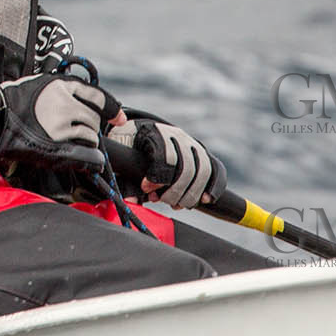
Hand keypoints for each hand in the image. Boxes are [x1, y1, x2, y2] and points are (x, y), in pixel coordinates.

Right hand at [0, 73, 113, 171]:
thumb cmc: (12, 102)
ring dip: (87, 140)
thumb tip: (89, 104)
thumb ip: (64, 91)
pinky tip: (93, 161)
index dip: (112, 108)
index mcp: (61, 85)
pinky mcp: (55, 144)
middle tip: (77, 132)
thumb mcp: (40, 85)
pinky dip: (92, 158)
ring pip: (90, 134)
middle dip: (90, 126)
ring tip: (71, 142)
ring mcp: (59, 124)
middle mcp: (63, 102)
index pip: (97, 96)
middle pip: (94, 118)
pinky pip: (85, 152)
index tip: (118, 117)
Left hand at [107, 118, 226, 208]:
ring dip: (192, 193)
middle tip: (162, 201)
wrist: (138, 131)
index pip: (165, 156)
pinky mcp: (201, 152)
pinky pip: (215, 169)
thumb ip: (125, 180)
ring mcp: (191, 143)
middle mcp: (176, 135)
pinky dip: (214, 186)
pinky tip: (206, 200)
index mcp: (154, 132)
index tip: (147, 189)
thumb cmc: (127, 145)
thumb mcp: (119, 157)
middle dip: (175, 191)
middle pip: (187, 167)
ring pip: (203, 170)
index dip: (157, 178)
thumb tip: (132, 203)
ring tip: (177, 204)